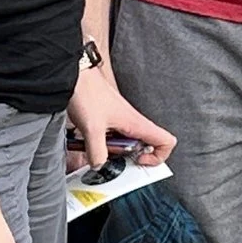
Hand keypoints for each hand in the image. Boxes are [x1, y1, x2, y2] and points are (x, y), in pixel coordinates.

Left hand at [67, 63, 174, 178]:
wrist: (74, 76)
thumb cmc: (87, 94)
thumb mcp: (92, 129)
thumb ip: (97, 153)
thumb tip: (100, 166)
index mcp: (136, 124)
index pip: (166, 142)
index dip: (159, 156)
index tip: (140, 160)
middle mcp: (133, 122)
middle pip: (147, 146)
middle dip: (132, 157)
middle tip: (116, 159)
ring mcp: (122, 120)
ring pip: (129, 143)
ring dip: (117, 151)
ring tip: (100, 150)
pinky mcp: (110, 119)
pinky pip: (115, 136)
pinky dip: (105, 144)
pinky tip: (90, 142)